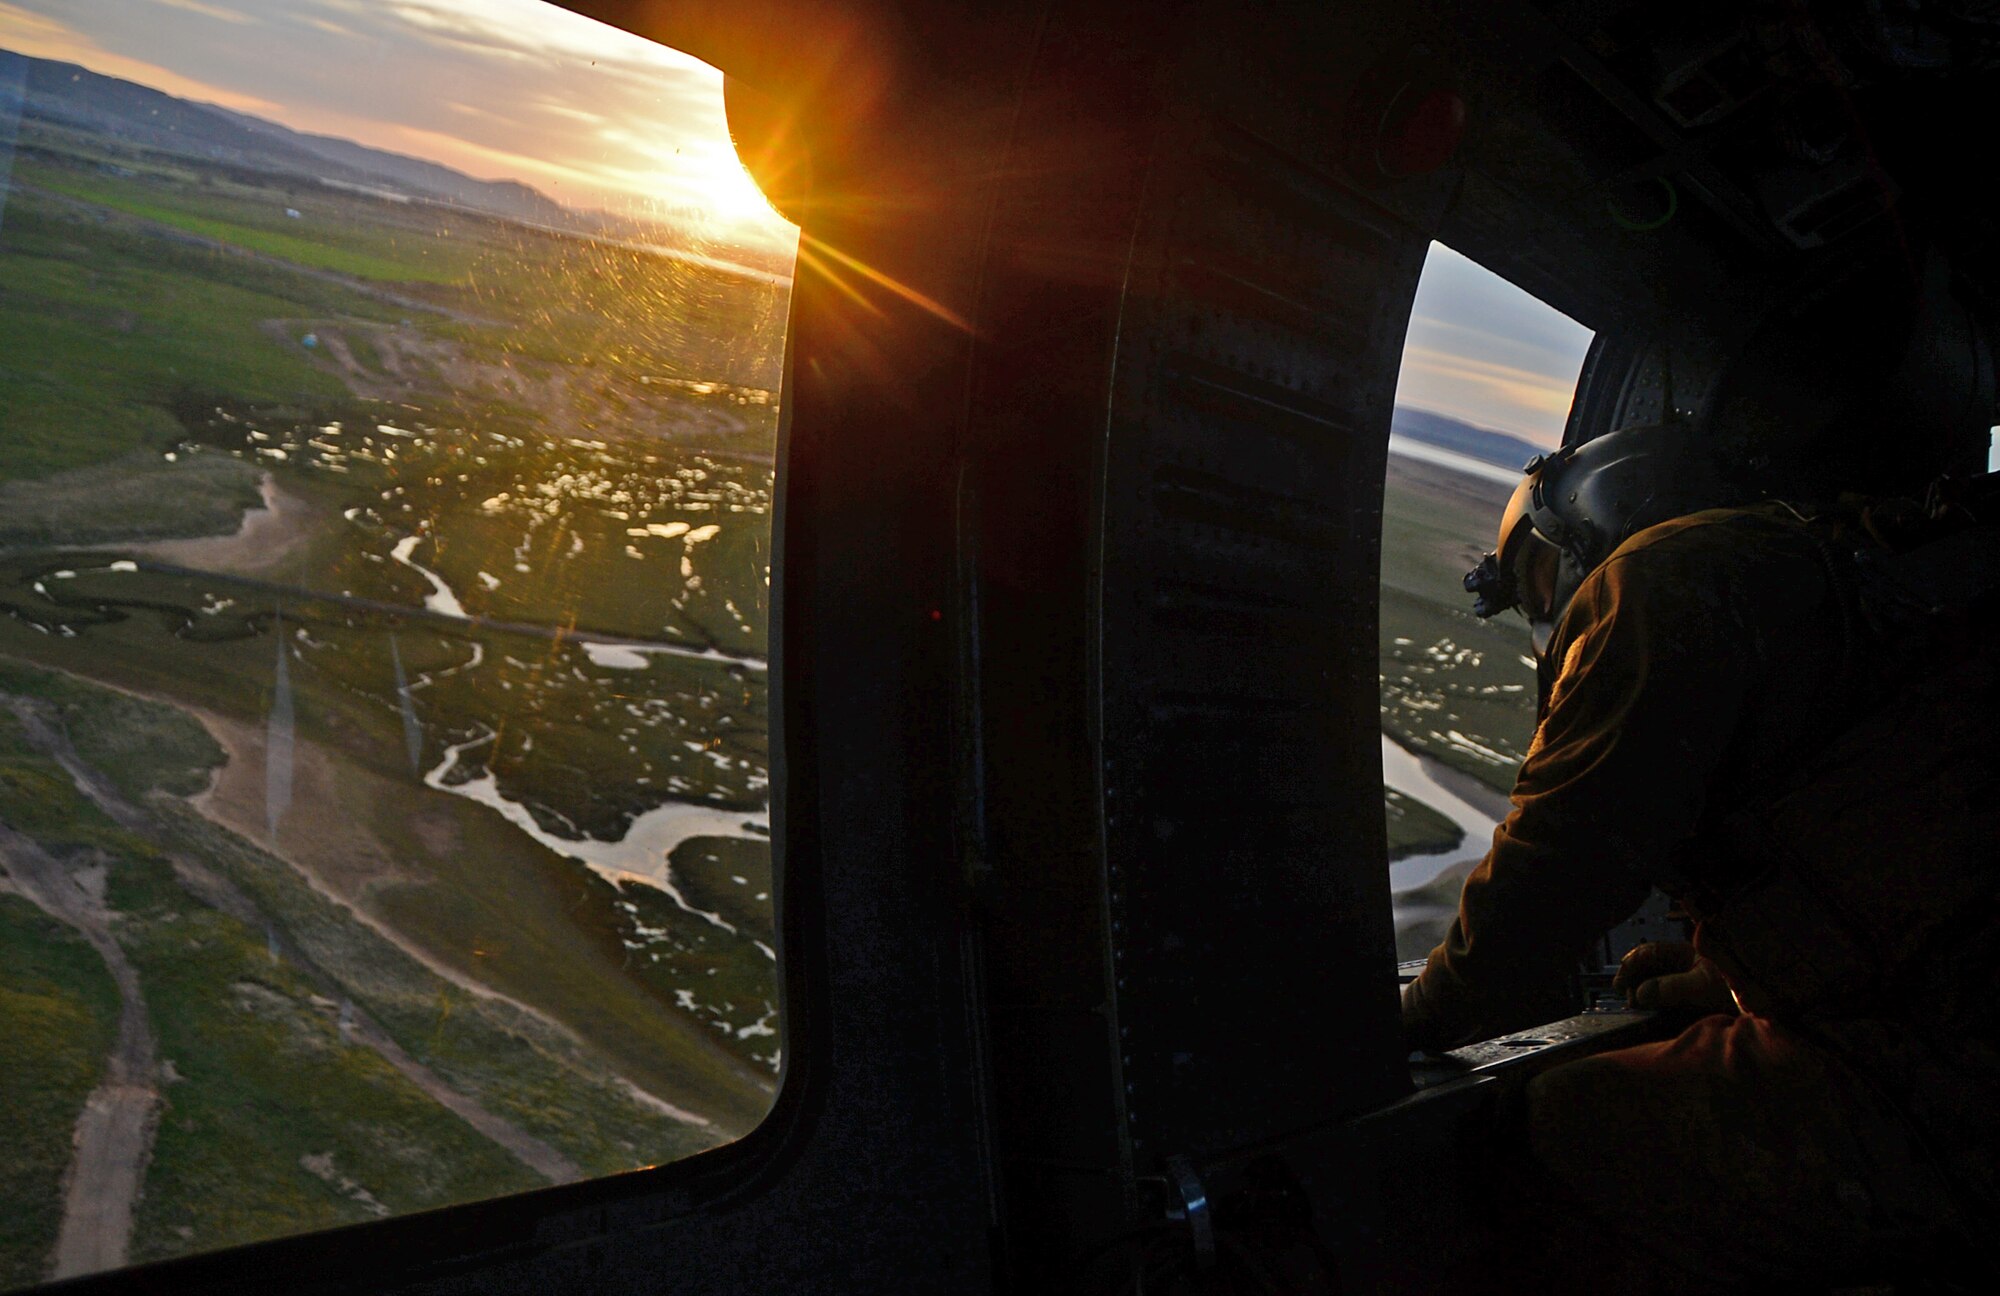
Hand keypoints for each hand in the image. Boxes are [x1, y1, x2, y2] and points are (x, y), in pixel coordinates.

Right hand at [1611, 941, 1737, 1014]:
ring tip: (1638, 1009)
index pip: (1649, 953)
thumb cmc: (1739, 992)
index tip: (1619, 986)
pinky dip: (1656, 1007)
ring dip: (1643, 995)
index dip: (1631, 966)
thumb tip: (1640, 993)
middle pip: (1649, 968)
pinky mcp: (1692, 1004)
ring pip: (1655, 985)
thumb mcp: (1704, 987)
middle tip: (1629, 1001)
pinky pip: (1666, 1002)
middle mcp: (1685, 966)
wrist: (1770, 1011)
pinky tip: (1652, 1015)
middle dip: (1634, 981)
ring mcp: (1688, 984)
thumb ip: (1671, 988)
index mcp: (1687, 953)